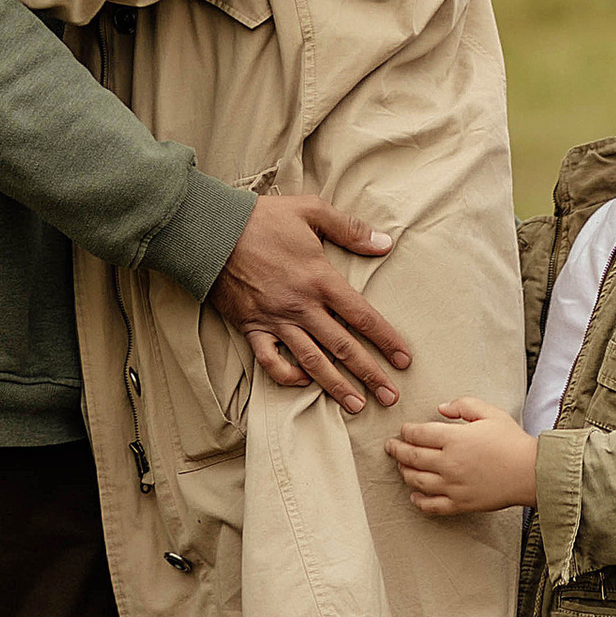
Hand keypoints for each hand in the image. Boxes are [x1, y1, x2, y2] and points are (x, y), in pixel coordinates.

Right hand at [211, 195, 412, 415]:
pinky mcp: (251, 327)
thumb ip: (350, 229)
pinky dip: (286, 376)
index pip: (362, 317)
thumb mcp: (311, 210)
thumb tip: (385, 243)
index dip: (386, 340)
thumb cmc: (262, 218)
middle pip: (343, 347)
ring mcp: (276, 320)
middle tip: (390, 397)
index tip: (404, 359)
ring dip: (336, 386)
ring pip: (312, 361)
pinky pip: (270, 361)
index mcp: (320, 279)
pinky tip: (303, 383)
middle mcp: (302, 306)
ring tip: (356, 405)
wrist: (210, 230)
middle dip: (370, 374)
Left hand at [390, 396, 538, 518]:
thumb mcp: (489, 413)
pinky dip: (418, 501)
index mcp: (454, 439)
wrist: (532, 472)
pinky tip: (414, 495)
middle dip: (397, 450)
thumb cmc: (512, 442)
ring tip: (401, 467)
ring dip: (404, 472)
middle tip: (390, 446)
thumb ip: (463, 405)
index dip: (406, 431)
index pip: (418, 434)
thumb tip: (440, 408)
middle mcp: (449, 463)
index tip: (403, 430)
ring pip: (416, 481)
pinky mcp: (460, 504)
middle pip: (411, 457)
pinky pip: (431, 506)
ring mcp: (453, 486)